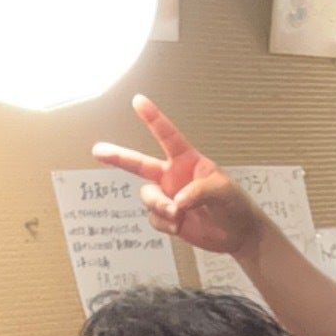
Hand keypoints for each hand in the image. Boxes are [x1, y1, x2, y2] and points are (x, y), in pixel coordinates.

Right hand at [94, 97, 270, 260]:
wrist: (238, 234)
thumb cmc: (235, 204)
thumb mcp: (223, 191)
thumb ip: (199, 191)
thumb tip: (176, 202)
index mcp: (188, 161)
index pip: (168, 136)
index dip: (153, 119)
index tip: (138, 101)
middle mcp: (172, 176)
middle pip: (139, 164)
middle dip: (118, 156)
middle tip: (97, 151)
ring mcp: (167, 197)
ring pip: (148, 197)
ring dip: (159, 206)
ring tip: (178, 215)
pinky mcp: (167, 217)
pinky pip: (153, 218)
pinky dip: (165, 223)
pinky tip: (180, 226)